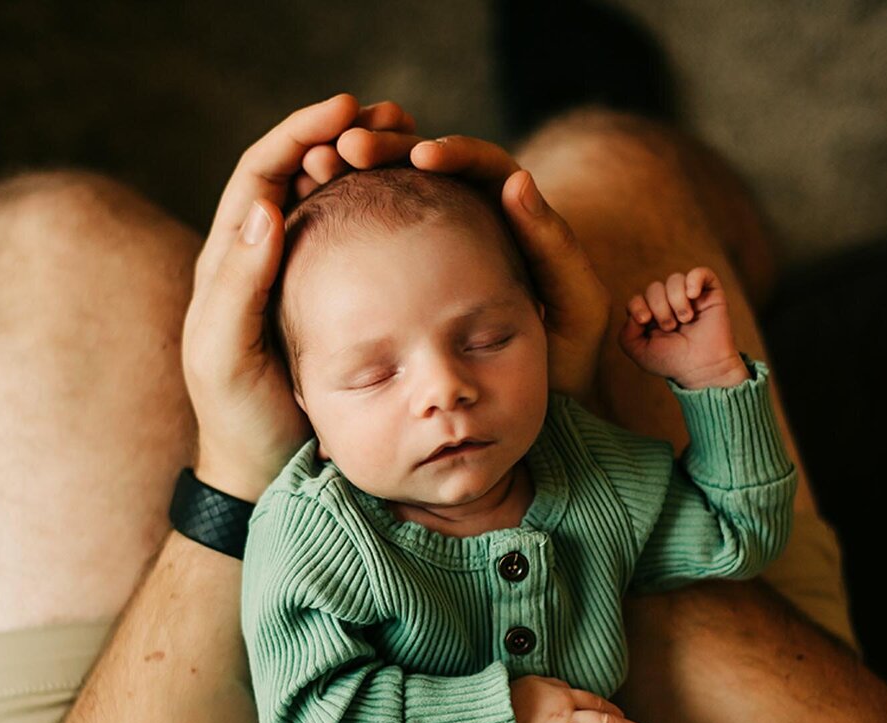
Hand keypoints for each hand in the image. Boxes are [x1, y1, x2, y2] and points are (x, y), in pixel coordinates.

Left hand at [182, 94, 417, 501]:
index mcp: (232, 260)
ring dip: (376, 167)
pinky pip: (368, 243)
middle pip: (305, 172)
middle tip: (395, 118)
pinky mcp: (347, 307)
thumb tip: (268, 209)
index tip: (347, 112)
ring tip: (420, 146)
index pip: (263, 171)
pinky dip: (397, 214)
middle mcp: (269, 260)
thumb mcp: (226, 356)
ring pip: (340, 202)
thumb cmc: (243, 422)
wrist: (268, 479)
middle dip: (346, 136)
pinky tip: (435, 207)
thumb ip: (239, 286)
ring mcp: (309, 281)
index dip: (301, 132)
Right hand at [330, 129, 610, 398]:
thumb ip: (553, 247)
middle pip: (427, 166)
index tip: (422, 155)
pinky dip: (343, 218)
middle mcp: (474, 222)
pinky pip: (373, 237)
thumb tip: (515, 181)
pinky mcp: (404, 277)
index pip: (480, 166)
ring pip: (394, 194)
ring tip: (319, 163)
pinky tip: (310, 214)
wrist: (537, 413)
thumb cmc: (567, 367)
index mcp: (517, 219)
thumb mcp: (576, 307)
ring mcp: (434, 247)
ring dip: (355, 174)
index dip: (451, 152)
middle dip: (388, 148)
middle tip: (350, 145)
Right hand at [510, 676, 651, 722]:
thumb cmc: (504, 696)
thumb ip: (554, 685)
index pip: (596, 704)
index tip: (626, 719)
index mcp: (561, 696)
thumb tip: (569, 689)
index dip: (615, 712)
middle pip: (602, 722)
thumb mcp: (532, 680)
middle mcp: (562, 716)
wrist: (480, 715)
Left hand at [618, 267, 748, 389]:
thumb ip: (626, 334)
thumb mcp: (640, 352)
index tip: (645, 321)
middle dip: (659, 307)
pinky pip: (701, 272)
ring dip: (676, 300)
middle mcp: (669, 303)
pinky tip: (693, 296)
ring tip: (685, 319)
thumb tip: (635, 313)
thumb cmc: (672, 362)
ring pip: (675, 279)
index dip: (637, 305)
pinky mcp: (710, 294)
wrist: (702, 368)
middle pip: (654, 287)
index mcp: (651, 315)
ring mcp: (689, 297)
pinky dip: (694, 279)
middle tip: (670, 327)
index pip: (637, 298)